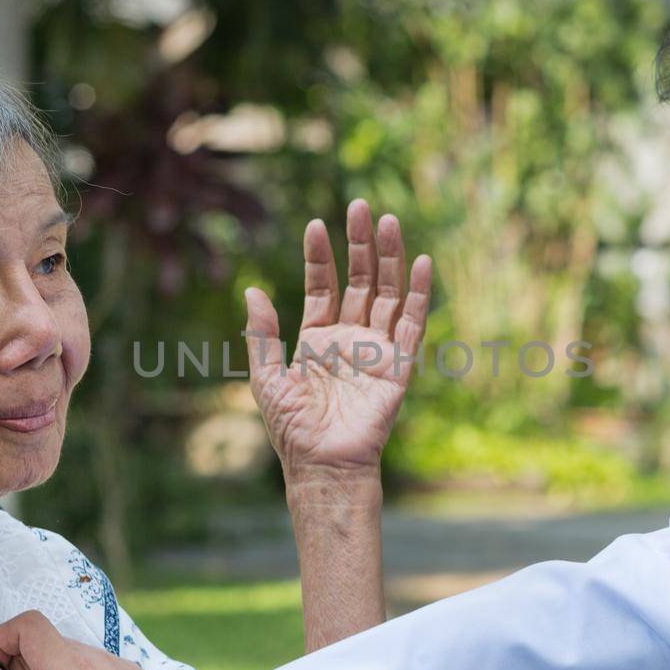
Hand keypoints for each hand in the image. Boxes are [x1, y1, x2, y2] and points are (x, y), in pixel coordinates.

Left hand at [245, 199, 431, 477]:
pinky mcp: (398, 365)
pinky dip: (417, 294)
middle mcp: (349, 338)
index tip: (315, 224)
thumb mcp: (266, 377)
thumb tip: (251, 290)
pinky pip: (411, 323)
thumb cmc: (291, 428)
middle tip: (360, 205)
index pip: (322, 286)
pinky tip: (419, 262)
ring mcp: (376, 349)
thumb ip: (262, 334)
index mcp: (317, 339)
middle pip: (359, 280)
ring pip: (386, 293)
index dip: (319, 257)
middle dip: (359, 244)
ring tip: (389, 220)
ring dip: (389, 258)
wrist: (321, 465)